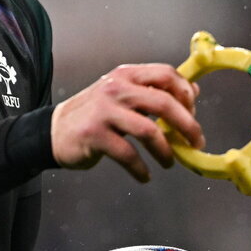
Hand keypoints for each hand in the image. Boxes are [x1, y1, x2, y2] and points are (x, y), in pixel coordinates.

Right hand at [50, 63, 204, 180]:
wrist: (53, 130)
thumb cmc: (93, 114)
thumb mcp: (122, 94)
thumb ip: (153, 91)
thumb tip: (193, 91)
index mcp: (126, 75)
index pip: (166, 75)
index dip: (186, 95)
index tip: (193, 113)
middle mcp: (115, 88)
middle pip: (163, 103)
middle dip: (187, 125)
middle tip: (196, 142)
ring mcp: (103, 111)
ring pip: (148, 131)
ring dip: (165, 151)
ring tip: (169, 162)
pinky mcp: (94, 135)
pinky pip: (128, 155)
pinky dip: (140, 169)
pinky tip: (144, 175)